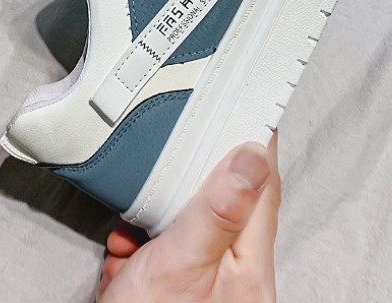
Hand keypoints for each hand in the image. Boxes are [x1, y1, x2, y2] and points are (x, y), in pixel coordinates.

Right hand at [98, 135, 279, 302]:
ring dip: (158, 218)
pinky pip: (167, 251)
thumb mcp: (179, 263)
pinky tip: (127, 255)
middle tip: (173, 158)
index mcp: (249, 269)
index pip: (264, 189)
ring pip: (190, 226)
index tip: (240, 107)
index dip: (254, 145)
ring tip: (137, 229)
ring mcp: (207, 286)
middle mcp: (236, 279)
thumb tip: (253, 157)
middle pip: (224, 203)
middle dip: (190, 182)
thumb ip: (218, 212)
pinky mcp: (178, 292)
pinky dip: (143, 246)